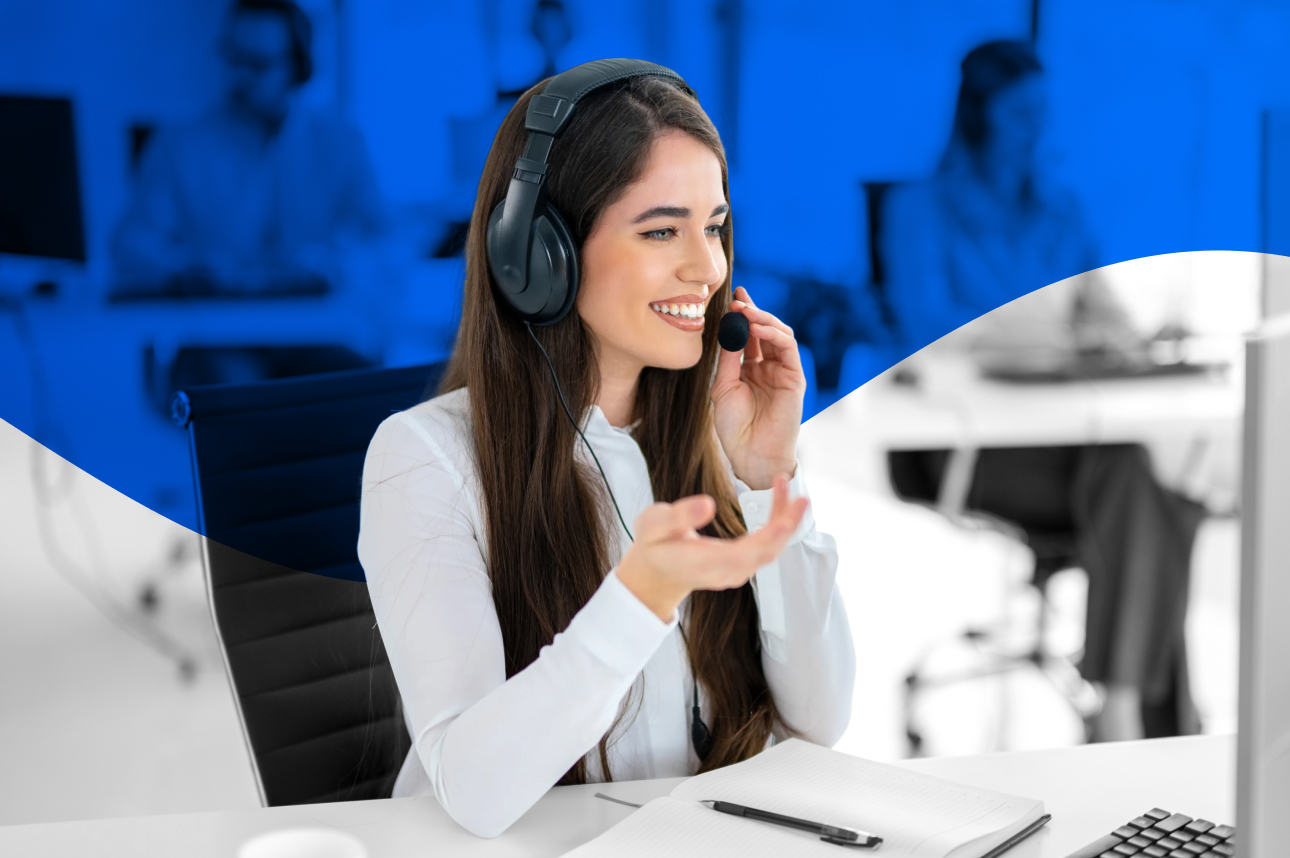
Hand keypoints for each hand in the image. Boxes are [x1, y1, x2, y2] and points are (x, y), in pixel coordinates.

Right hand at [615, 476, 809, 621]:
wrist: (657, 573)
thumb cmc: (654, 544)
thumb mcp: (652, 525)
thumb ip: (677, 516)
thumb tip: (708, 504)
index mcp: (702, 563)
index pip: (741, 555)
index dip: (765, 539)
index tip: (783, 522)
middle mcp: (725, 572)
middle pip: (765, 553)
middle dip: (786, 525)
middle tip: (801, 497)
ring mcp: (736, 572)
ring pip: (771, 550)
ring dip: (785, 521)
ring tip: (791, 489)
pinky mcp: (743, 565)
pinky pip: (767, 547)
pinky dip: (778, 525)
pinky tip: (781, 501)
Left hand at [711, 286, 806, 489]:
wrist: (750, 453)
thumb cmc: (734, 427)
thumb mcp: (723, 387)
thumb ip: (728, 358)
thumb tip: (728, 327)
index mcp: (750, 369)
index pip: (748, 335)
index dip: (741, 315)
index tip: (731, 297)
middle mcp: (768, 367)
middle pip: (764, 330)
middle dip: (752, 311)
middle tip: (738, 299)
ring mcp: (783, 371)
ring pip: (779, 334)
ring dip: (763, 319)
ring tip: (746, 311)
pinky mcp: (795, 377)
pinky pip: (788, 348)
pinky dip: (774, 334)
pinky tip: (758, 327)